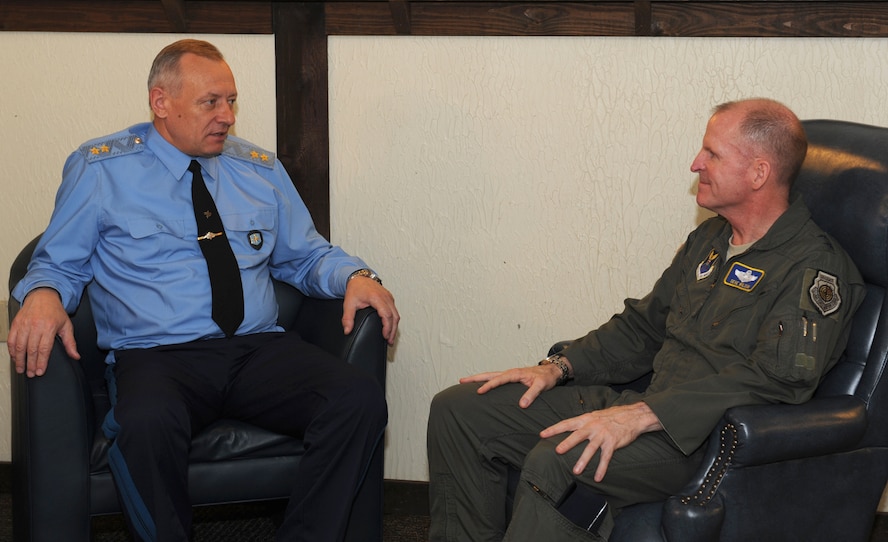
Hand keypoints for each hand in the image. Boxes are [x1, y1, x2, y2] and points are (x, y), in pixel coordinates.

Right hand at [7, 288, 79, 377]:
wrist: (43, 296)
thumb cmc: (55, 311)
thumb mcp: (67, 325)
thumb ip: (70, 342)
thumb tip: (75, 356)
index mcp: (49, 327)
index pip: (44, 349)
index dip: (41, 362)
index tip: (40, 371)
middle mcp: (35, 326)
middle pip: (30, 350)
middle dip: (30, 364)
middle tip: (30, 374)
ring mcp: (24, 324)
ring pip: (19, 346)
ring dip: (19, 360)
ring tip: (21, 369)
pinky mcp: (15, 324)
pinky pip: (11, 339)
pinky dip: (11, 350)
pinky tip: (15, 357)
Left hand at [343, 276, 399, 344]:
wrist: (359, 278)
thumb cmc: (355, 289)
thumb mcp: (349, 303)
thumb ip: (347, 318)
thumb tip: (347, 330)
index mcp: (376, 298)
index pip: (386, 314)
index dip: (387, 327)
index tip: (385, 336)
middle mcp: (385, 297)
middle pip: (394, 316)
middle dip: (393, 331)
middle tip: (389, 341)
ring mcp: (389, 297)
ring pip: (396, 314)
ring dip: (395, 327)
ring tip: (390, 338)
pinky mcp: (390, 298)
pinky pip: (395, 311)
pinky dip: (394, 321)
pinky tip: (391, 328)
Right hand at [459, 362, 565, 407]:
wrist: (551, 371)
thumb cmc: (546, 378)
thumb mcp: (541, 386)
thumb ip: (532, 394)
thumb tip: (522, 405)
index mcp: (515, 373)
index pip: (498, 379)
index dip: (488, 385)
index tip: (479, 391)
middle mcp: (510, 373)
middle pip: (489, 374)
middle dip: (475, 378)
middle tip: (461, 380)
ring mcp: (509, 375)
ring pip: (490, 375)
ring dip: (478, 378)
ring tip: (465, 382)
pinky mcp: (510, 378)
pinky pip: (495, 379)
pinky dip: (486, 380)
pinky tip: (480, 385)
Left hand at [539, 402, 661, 481]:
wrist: (633, 416)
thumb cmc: (612, 416)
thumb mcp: (595, 415)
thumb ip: (584, 422)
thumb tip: (571, 427)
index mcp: (586, 419)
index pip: (567, 423)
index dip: (554, 429)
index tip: (542, 434)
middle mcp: (593, 426)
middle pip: (577, 435)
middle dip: (567, 443)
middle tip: (557, 450)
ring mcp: (603, 435)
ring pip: (591, 449)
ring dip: (583, 460)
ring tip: (576, 471)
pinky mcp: (612, 443)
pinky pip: (606, 457)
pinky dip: (602, 468)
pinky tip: (598, 478)